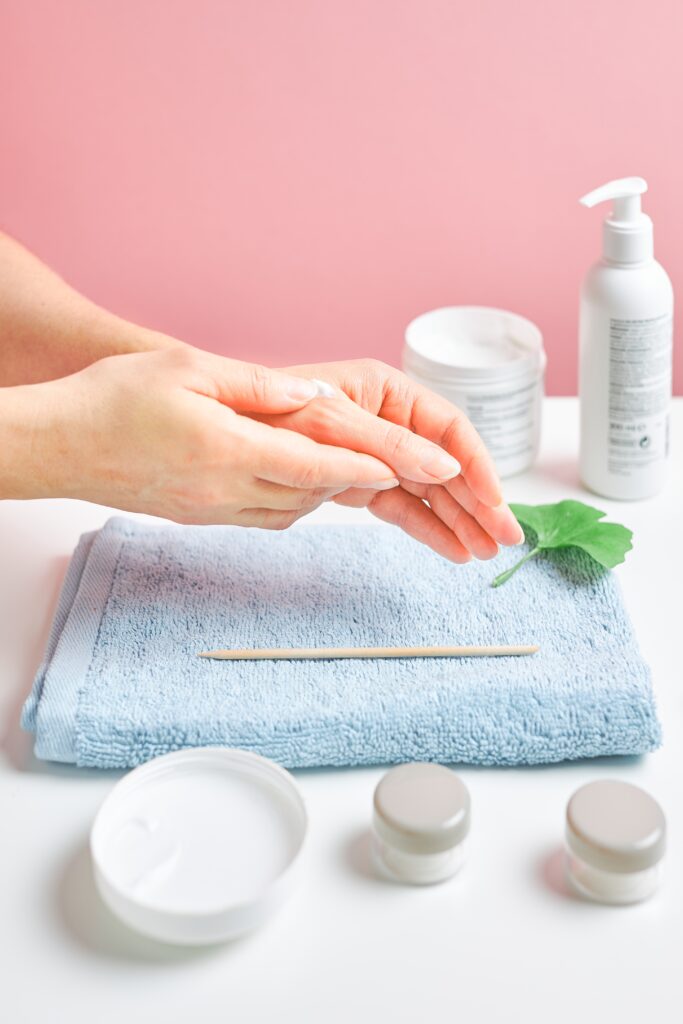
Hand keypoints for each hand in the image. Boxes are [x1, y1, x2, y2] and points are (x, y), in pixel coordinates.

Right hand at [12, 348, 398, 525]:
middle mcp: (225, 490)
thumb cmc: (113, 399)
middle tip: (404, 467)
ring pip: (291, 509)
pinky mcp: (198, 518)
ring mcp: (211, 510)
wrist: (57, 446)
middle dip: (361, 480)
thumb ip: (257, 386)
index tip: (416, 470)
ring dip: (328, 490)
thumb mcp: (187, 371)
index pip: (317, 466)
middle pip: (313, 492)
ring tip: (359, 470)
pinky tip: (297, 482)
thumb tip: (311, 396)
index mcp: (228, 450)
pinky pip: (262, 517)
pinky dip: (292, 501)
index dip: (371, 468)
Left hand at [255, 359, 523, 561]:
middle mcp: (388, 422)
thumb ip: (389, 444)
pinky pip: (403, 507)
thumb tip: (447, 467)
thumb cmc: (268, 417)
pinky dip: (428, 528)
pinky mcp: (358, 483)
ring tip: (486, 553)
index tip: (496, 503)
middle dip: (479, 502)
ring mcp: (375, 455)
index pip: (449, 430)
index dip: (478, 466)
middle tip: (508, 540)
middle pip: (448, 464)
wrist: (219, 441)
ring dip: (461, 521)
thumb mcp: (330, 424)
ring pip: (430, 490)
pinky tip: (454, 550)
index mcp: (387, 393)